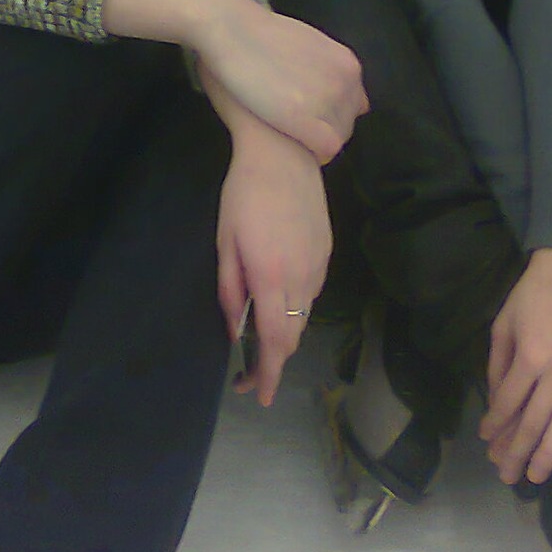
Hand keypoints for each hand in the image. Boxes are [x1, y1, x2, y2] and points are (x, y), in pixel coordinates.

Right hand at [193, 0, 365, 163]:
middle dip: (326, 127)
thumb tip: (309, 73)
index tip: (310, 113)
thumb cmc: (255, 33)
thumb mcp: (301, 41)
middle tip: (296, 127)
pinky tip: (292, 145)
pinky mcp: (308, 122)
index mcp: (346, 62)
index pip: (354, 100)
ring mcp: (328, 101)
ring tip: (290, 136)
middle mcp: (344, 82)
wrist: (231, 30)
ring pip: (339, 136)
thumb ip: (315, 60)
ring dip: (318, 140)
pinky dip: (314, 154)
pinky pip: (325, 148)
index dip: (332, 111)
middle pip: (348, 119)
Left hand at [210, 104, 331, 407]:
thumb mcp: (224, 243)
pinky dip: (296, 311)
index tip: (260, 396)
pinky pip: (312, 295)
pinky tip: (280, 306)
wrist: (285, 155)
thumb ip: (230, 289)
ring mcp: (319, 266)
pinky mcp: (327, 254)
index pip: (273, 341)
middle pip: (292, 336)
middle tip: (251, 377)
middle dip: (273, 363)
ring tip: (262, 344)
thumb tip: (235, 329)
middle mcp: (302, 278)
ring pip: (304, 317)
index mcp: (271, 277)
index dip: (268, 373)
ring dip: (285, 337)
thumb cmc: (243, 195)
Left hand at [478, 249, 551, 485]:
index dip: (495, 425)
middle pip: (535, 421)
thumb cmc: (534, 293)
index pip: (508, 402)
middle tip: (508, 477)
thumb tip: (495, 402)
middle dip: (518, 451)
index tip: (487, 442)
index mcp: (530, 356)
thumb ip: (498, 364)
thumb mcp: (504, 324)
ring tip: (538, 476)